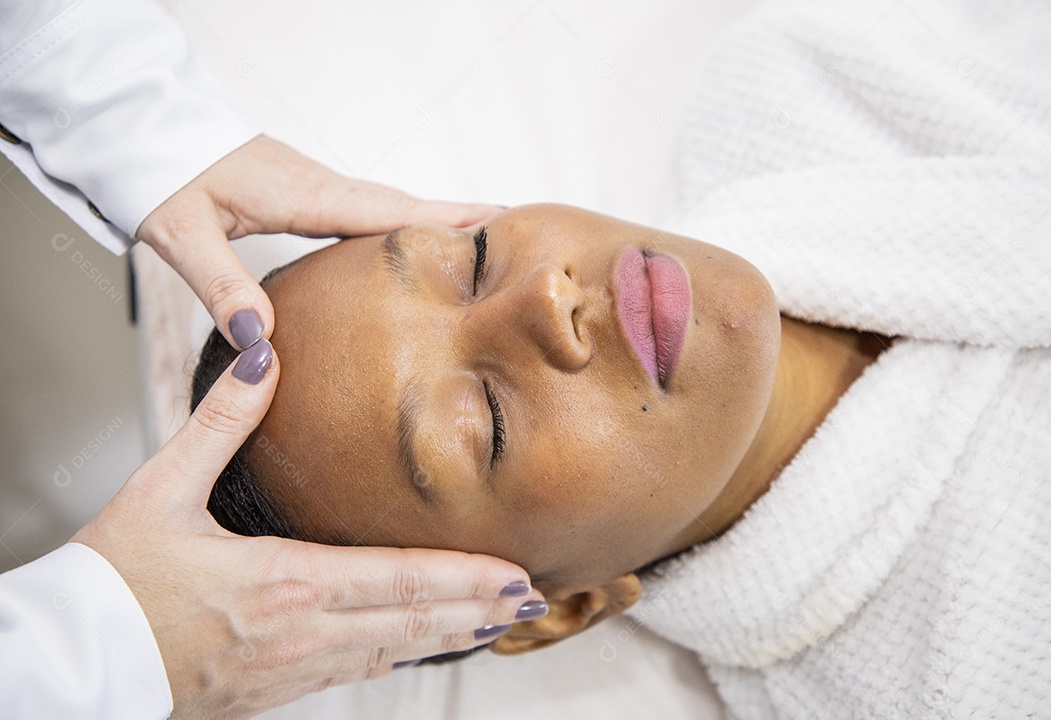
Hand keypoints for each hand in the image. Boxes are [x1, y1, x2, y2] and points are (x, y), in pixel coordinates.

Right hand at [72, 341, 543, 718]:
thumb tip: (261, 359)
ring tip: (499, 623)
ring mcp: (291, 669)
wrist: (75, 664)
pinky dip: (401, 656)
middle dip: (479, 610)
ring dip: (451, 636)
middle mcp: (300, 633)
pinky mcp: (275, 689)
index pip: (397, 579)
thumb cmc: (115, 586)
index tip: (514, 575)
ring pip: (392, 653)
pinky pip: (355, 673)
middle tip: (533, 599)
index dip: (464, 580)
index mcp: (281, 582)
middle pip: (411, 622)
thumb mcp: (160, 491)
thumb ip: (219, 423)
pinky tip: (421, 647)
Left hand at [135, 134, 500, 347]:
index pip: (388, 210)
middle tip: (513, 224)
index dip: (445, 220)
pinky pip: (365, 208)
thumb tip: (261, 339)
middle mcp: (319, 187)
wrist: (140, 131)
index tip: (499, 221)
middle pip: (403, 203)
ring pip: (387, 205)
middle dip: (458, 214)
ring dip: (433, 216)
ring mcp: (313, 188)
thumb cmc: (160, 174)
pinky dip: (399, 219)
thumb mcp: (182, 233)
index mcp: (303, 194)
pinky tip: (406, 238)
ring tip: (480, 233)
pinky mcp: (302, 193)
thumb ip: (221, 286)